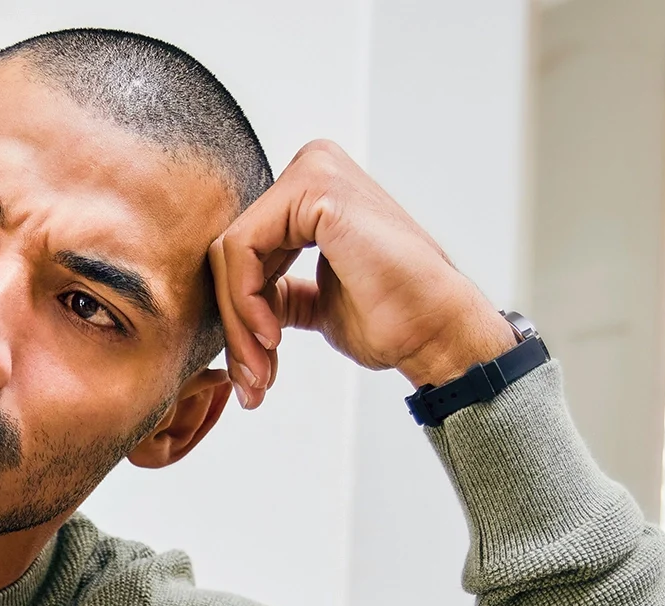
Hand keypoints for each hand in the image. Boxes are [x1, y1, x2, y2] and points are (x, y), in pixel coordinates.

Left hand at [208, 140, 518, 408]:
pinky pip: (243, 249)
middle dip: (235, 324)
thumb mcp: (313, 302)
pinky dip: (246, 302)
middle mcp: (311, 167)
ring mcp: (313, 171)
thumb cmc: (390, 318)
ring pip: (230, 253)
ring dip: (239, 322)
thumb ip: (276, 290)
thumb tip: (232, 306)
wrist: (435, 329)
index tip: (253, 366)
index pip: (242, 249)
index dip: (238, 313)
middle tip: (250, 379)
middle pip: (231, 251)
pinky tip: (273, 336)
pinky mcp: (314, 188)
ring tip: (262, 369)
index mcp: (311, 191)